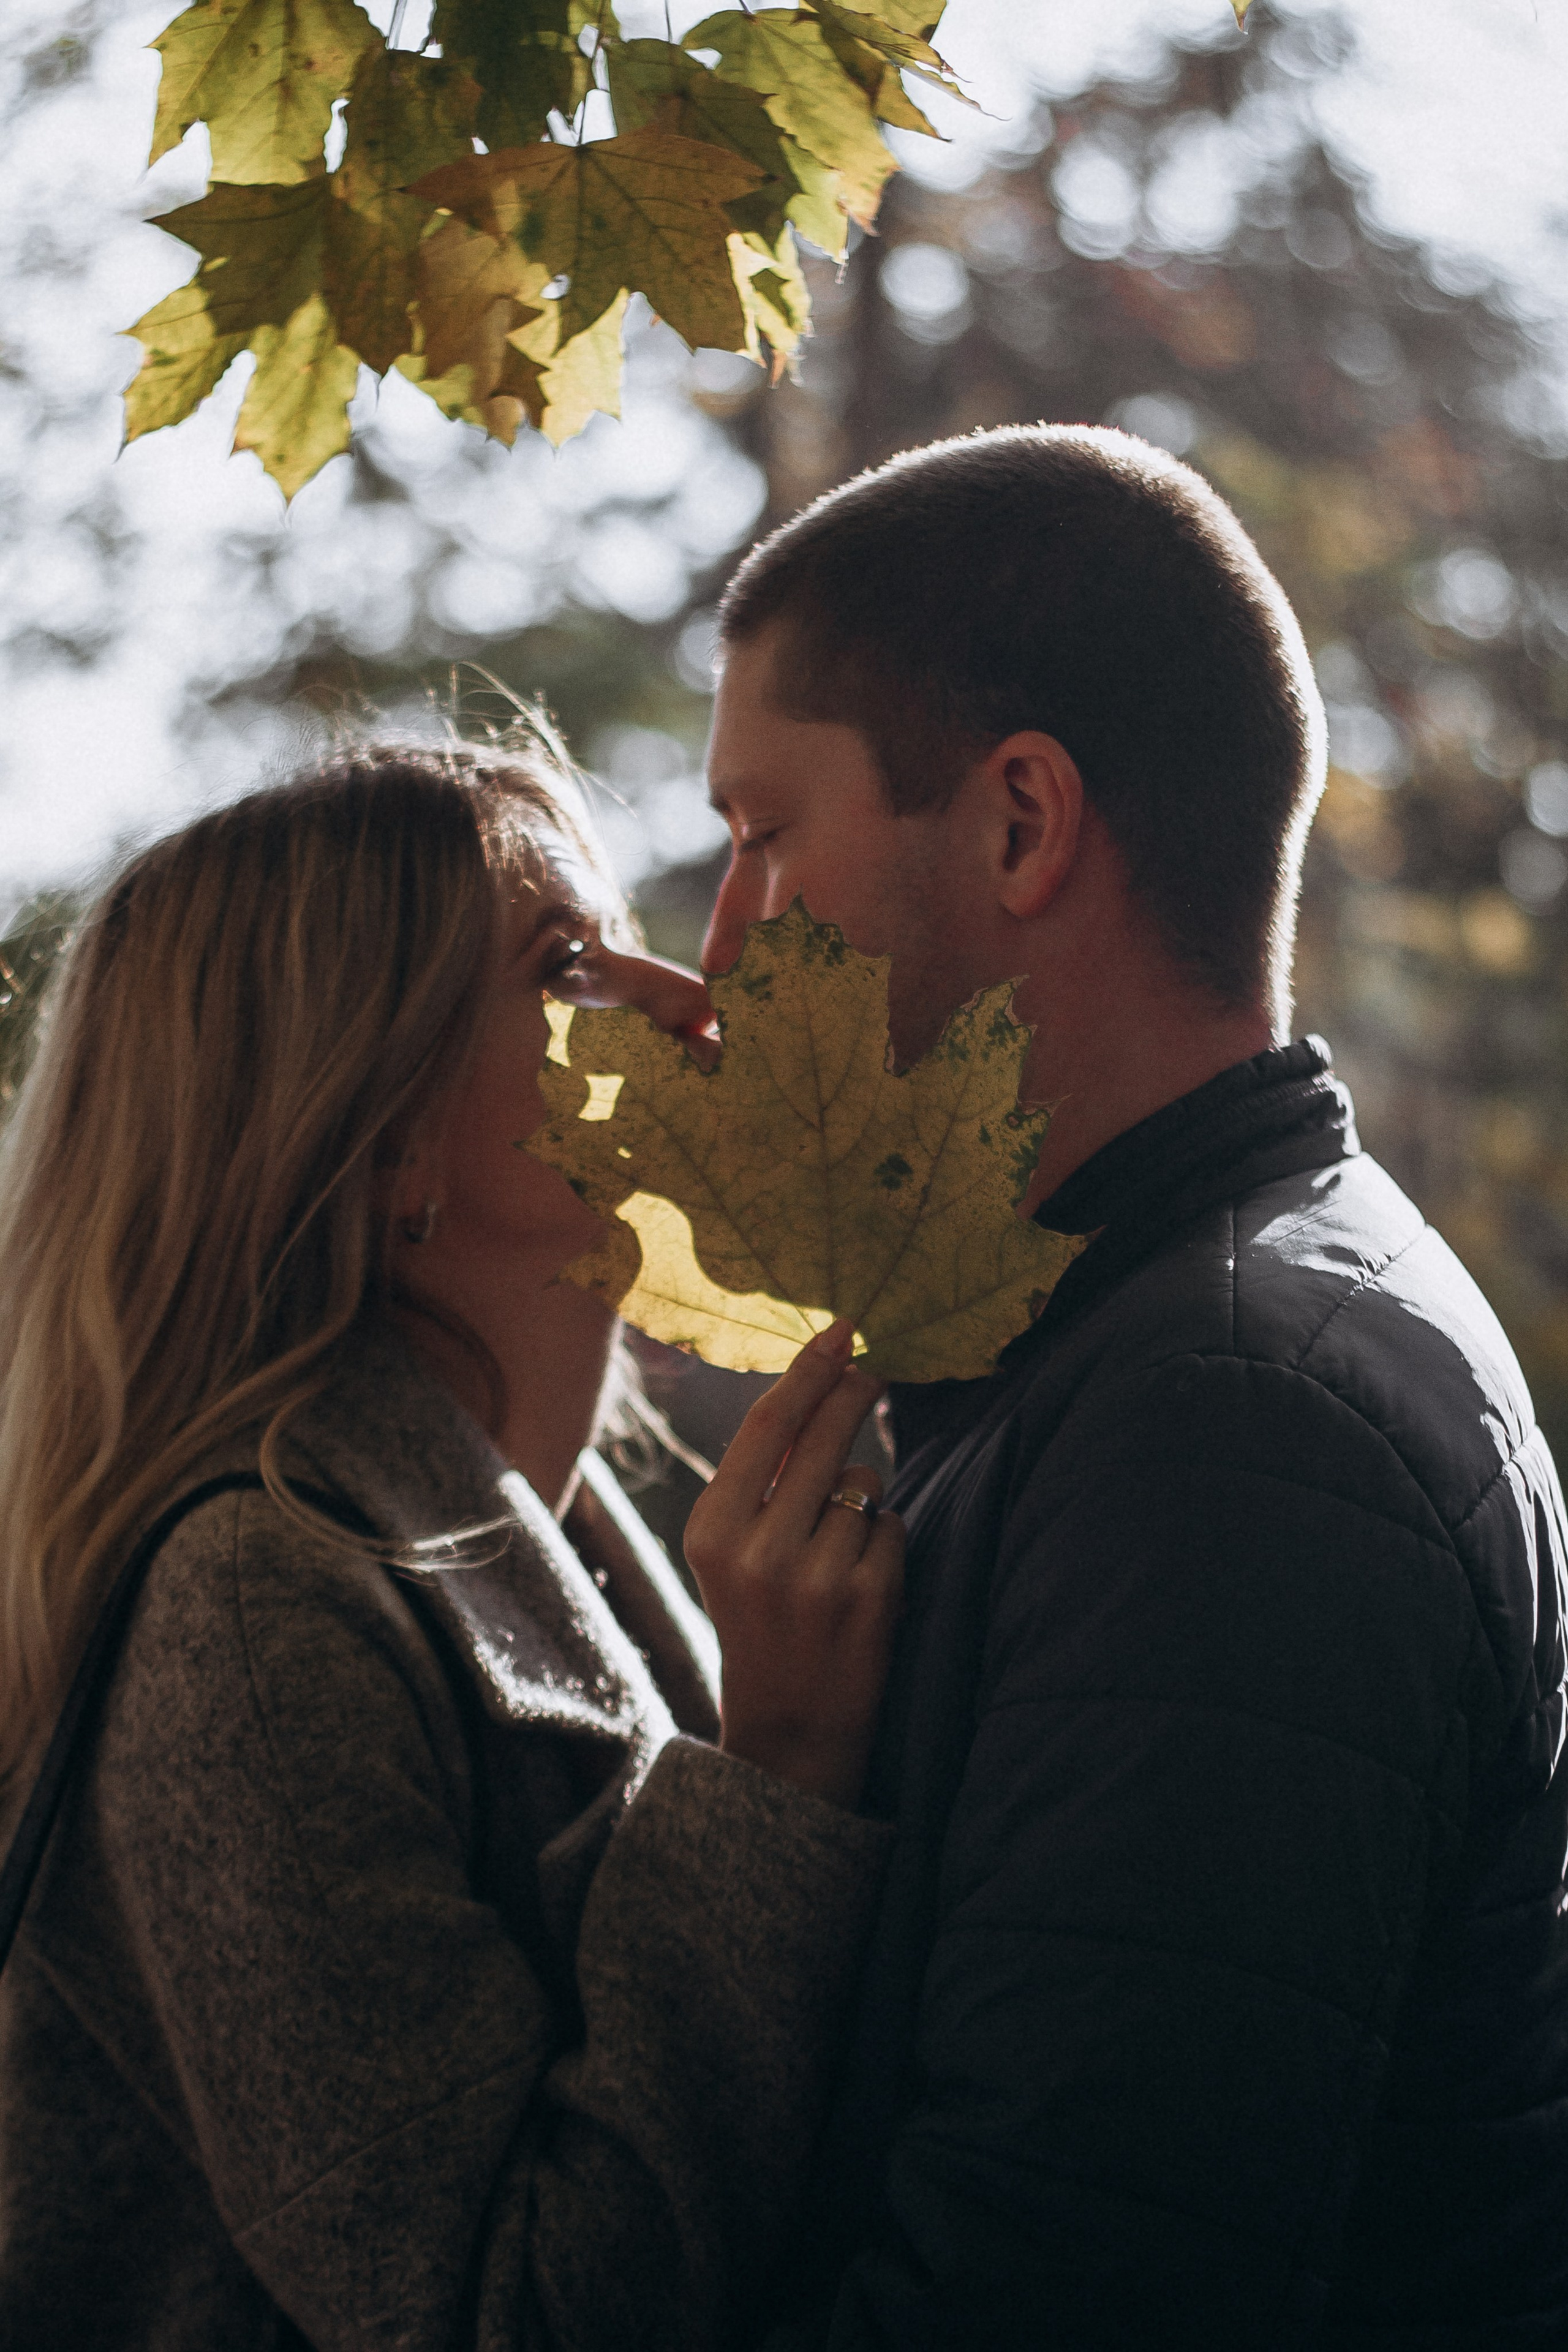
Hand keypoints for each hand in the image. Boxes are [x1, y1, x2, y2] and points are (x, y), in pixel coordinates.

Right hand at [683, 1320, 904, 1809]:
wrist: (788, 1730)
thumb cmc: (762, 1622)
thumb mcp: (732, 1553)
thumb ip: (762, 1482)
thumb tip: (815, 1387)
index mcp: (712, 1530)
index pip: (766, 1428)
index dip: (808, 1372)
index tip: (841, 1331)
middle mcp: (758, 1549)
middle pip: (823, 1437)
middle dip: (853, 1393)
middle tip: (874, 1367)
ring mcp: (815, 1574)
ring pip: (864, 1482)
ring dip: (862, 1500)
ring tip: (837, 1552)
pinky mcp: (868, 1597)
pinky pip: (893, 1523)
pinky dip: (885, 1540)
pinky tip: (862, 1581)